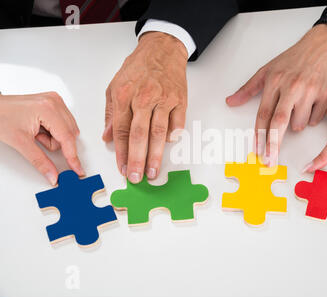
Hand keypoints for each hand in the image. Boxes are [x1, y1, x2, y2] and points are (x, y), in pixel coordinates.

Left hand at [0, 92, 83, 184]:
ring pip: (68, 131)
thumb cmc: (1, 117)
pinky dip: (54, 131)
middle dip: (54, 143)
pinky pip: (65, 124)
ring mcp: (56, 102)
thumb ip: (40, 161)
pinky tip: (41, 127)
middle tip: (36, 138)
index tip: (78, 170)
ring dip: (54, 137)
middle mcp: (55, 102)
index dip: (72, 157)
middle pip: (69, 135)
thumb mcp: (20, 142)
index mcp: (48, 108)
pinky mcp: (55, 103)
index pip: (67, 138)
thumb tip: (52, 174)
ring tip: (36, 132)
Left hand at [103, 32, 187, 183]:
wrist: (162, 49)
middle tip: (136, 178)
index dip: (121, 152)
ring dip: (155, 155)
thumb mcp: (115, 86)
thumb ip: (111, 113)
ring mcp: (164, 99)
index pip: (122, 130)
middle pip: (139, 135)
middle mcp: (143, 98)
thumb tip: (107, 137)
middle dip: (137, 159)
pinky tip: (168, 147)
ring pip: (159, 133)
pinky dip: (173, 137)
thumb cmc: (137, 68)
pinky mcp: (180, 100)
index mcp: (124, 95)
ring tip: (152, 172)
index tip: (122, 168)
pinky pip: (177, 123)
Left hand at [226, 25, 326, 165]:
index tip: (256, 151)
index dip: (259, 135)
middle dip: (273, 145)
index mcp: (274, 81)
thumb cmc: (293, 59)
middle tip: (270, 161)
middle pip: (279, 123)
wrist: (322, 46)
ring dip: (296, 124)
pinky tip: (310, 104)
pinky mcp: (325, 95)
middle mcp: (291, 87)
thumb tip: (231, 102)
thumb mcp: (267, 70)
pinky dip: (311, 118)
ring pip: (299, 124)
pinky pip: (314, 120)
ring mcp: (309, 91)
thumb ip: (248, 89)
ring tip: (297, 108)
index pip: (263, 114)